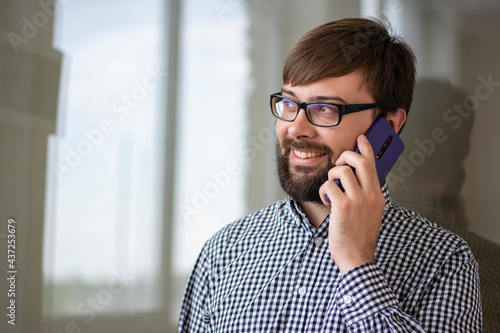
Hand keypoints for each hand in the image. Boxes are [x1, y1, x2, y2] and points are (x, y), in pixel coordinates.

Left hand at [319, 135, 385, 273]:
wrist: (357, 257)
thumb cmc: (360, 237)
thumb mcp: (370, 213)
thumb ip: (366, 195)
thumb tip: (354, 179)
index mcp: (377, 196)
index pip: (373, 165)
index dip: (366, 148)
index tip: (360, 139)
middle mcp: (370, 195)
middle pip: (359, 161)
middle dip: (346, 156)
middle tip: (339, 165)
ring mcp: (357, 200)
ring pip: (341, 170)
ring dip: (331, 175)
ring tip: (331, 188)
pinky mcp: (343, 207)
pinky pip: (329, 185)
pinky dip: (324, 190)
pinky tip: (326, 200)